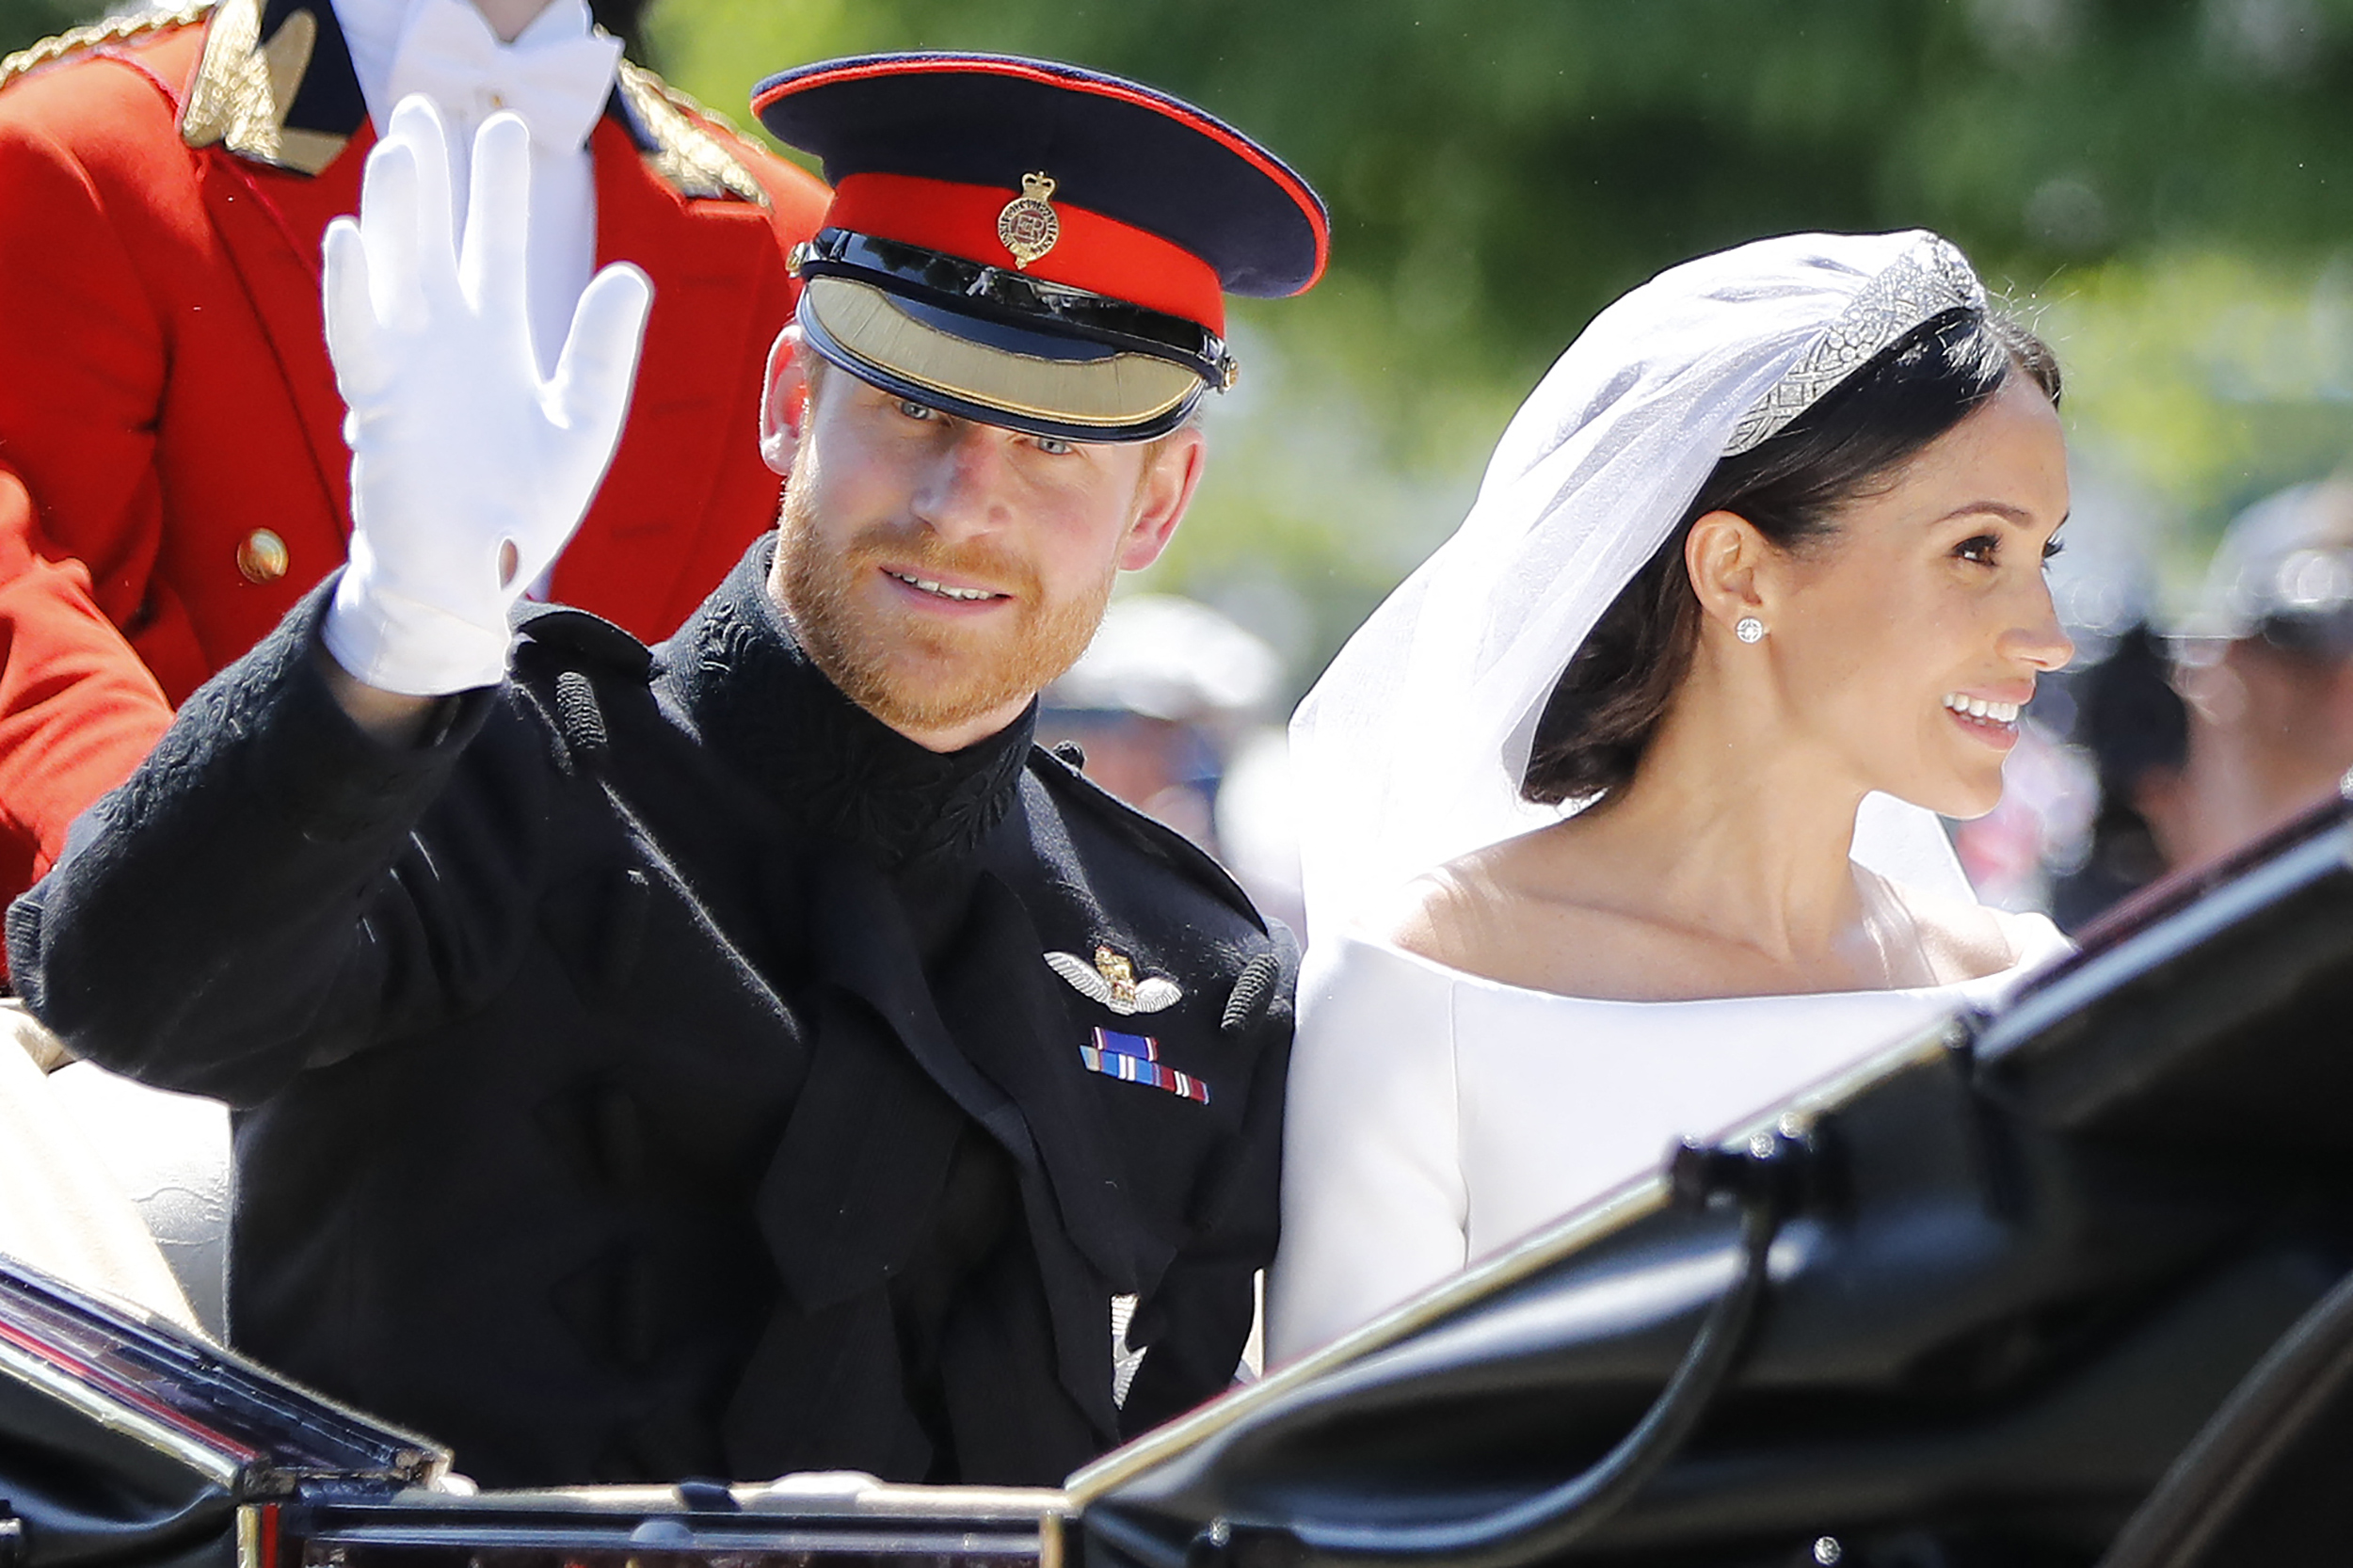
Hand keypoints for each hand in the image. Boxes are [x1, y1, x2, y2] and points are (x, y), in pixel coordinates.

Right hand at [319, 95, 651, 695]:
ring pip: (394, 271)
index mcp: (496, 339)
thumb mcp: (583, 422)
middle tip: (430, 104)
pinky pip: (359, 336)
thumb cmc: (522, 507)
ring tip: (402, 148)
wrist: (475, 577)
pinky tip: (350, 237)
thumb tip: (630, 277)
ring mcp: (408, 366)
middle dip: (436, 175)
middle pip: (438, 238)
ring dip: (396, 213)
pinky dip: (352, 290)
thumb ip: (604, 352)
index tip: (505, 129)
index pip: (498, 246)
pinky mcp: (378, 404)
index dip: (498, 190)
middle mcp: (446, 339)